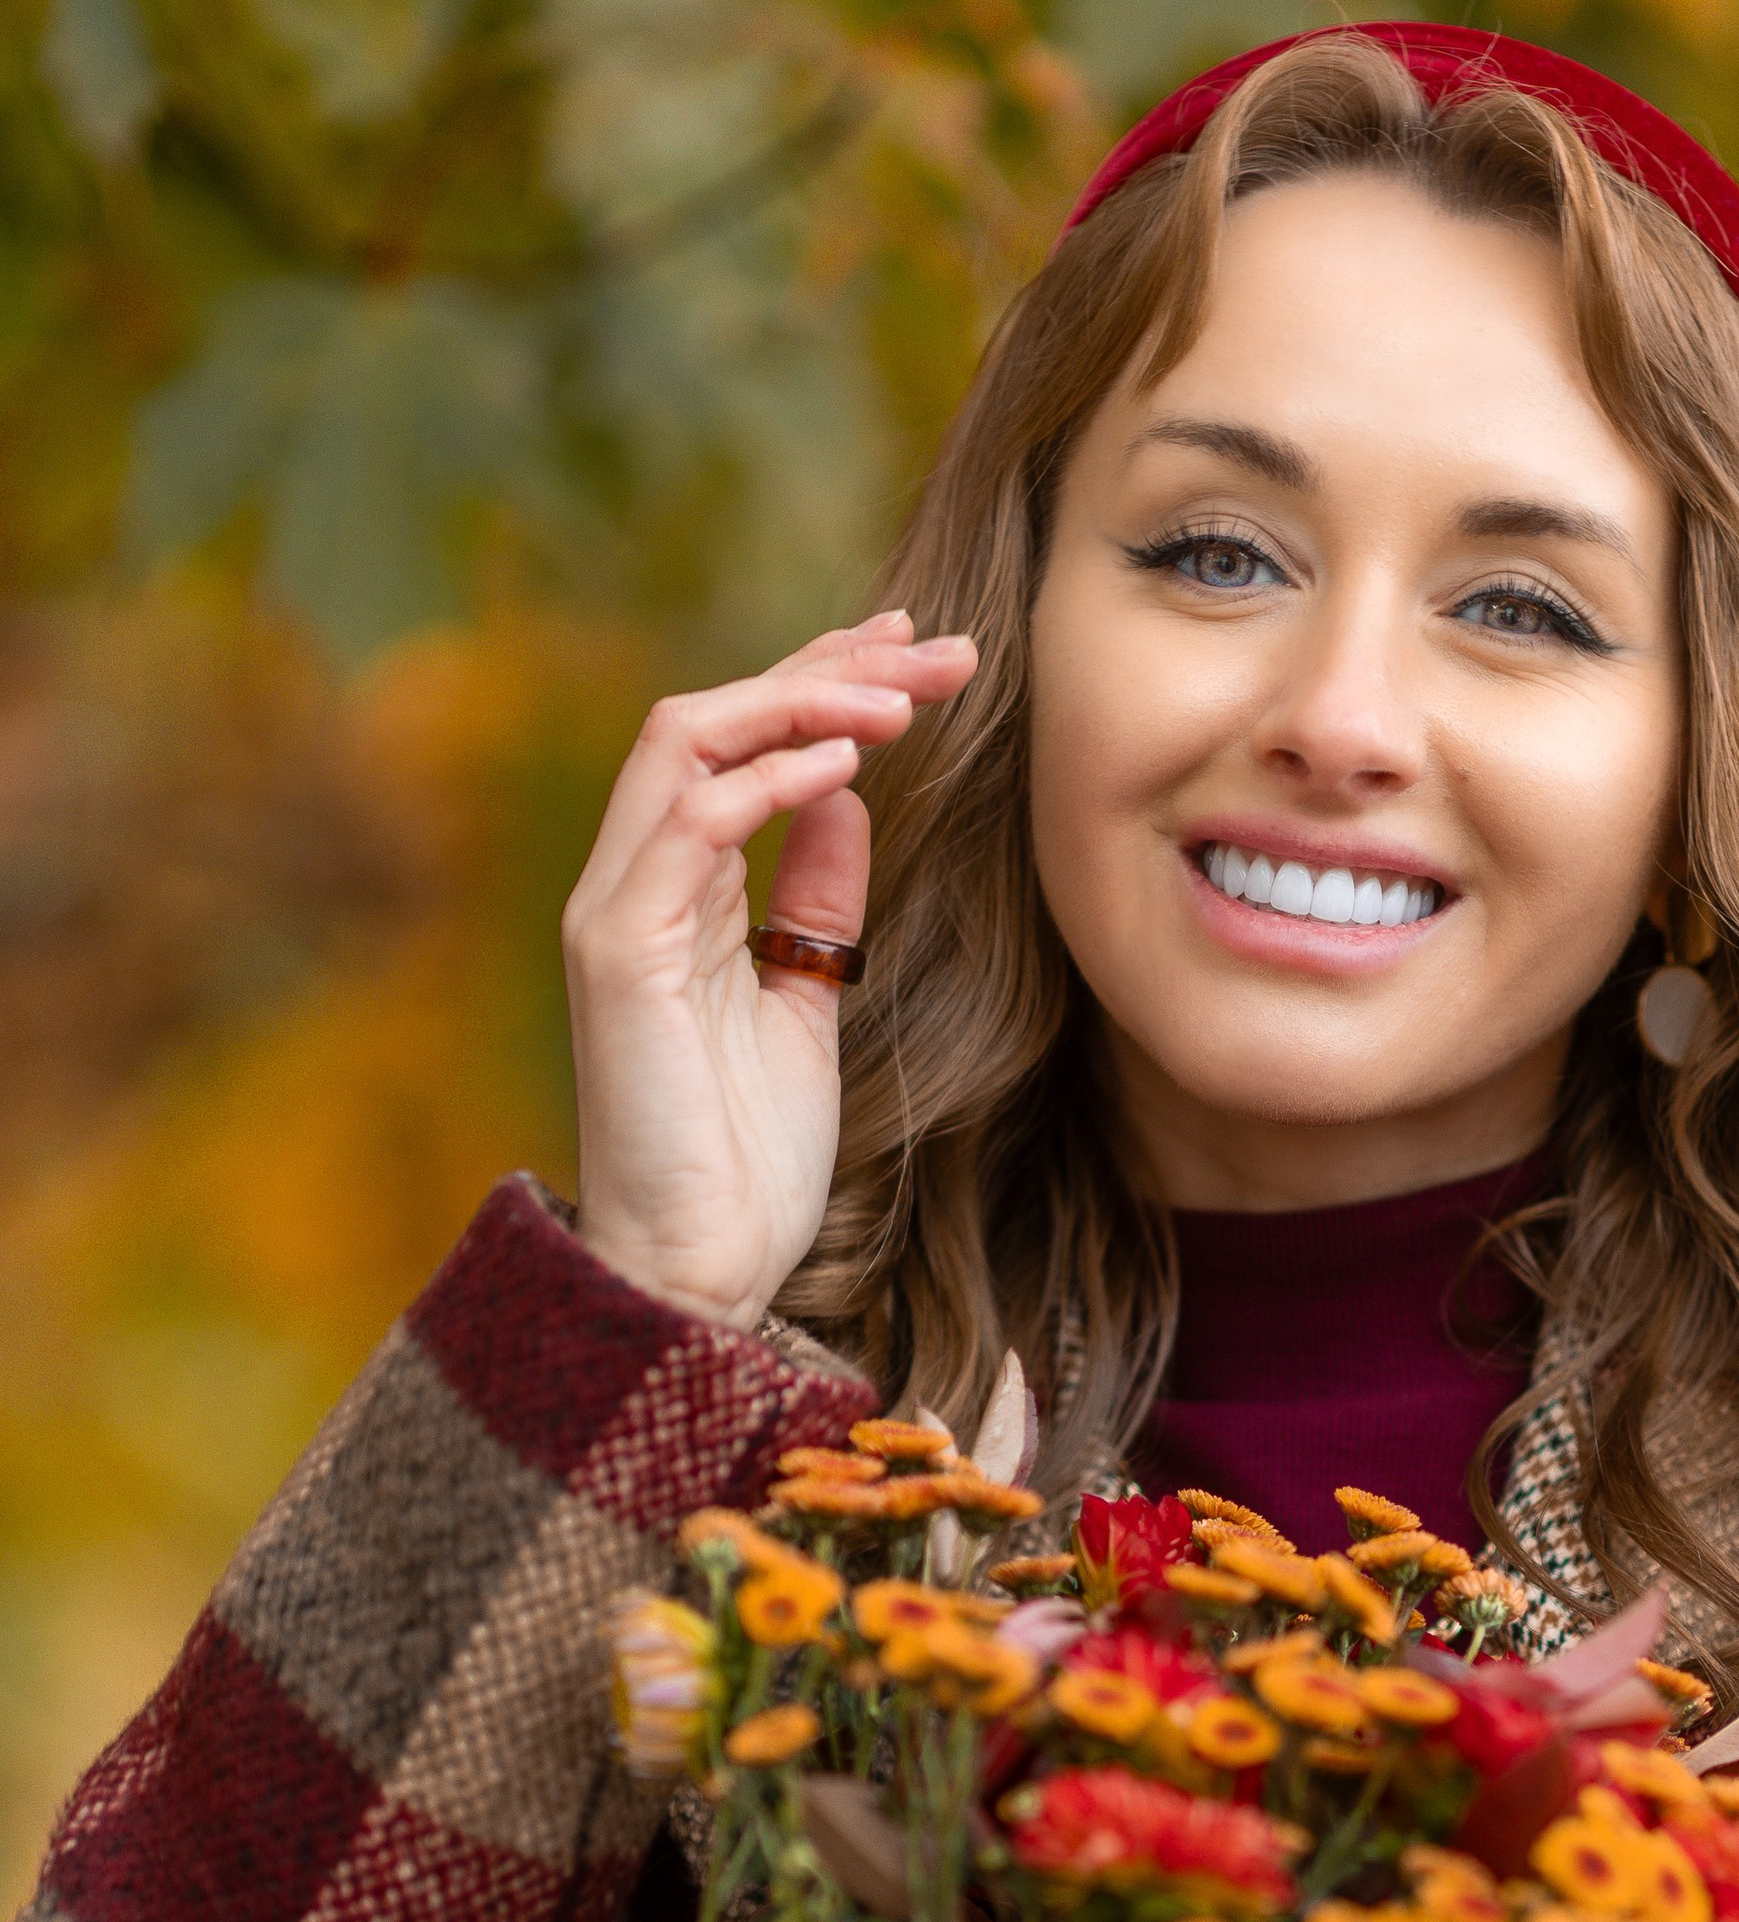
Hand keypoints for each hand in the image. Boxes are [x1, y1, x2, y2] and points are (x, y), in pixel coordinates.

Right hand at [563, 612, 977, 1326]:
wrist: (699, 1275)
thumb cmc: (748, 1164)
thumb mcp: (805, 1004)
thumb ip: (813, 901)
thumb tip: (847, 799)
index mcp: (673, 895)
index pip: (738, 743)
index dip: (824, 680)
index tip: (920, 652)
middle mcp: (630, 885)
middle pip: (713, 716)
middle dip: (828, 665)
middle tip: (941, 646)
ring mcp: (615, 913)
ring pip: (688, 740)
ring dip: (804, 699)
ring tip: (904, 694)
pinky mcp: (620, 954)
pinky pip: (688, 823)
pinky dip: (769, 777)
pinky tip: (849, 762)